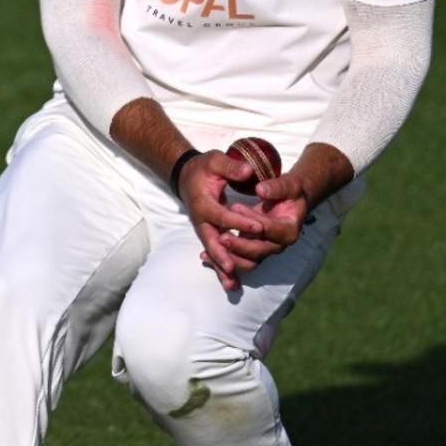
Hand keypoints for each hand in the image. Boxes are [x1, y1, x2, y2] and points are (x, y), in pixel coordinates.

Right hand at [178, 151, 282, 291]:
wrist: (187, 176)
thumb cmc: (203, 168)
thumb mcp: (215, 160)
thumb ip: (231, 167)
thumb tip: (248, 171)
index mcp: (204, 204)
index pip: (223, 216)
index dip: (240, 222)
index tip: (258, 227)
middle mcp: (201, 221)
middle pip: (212, 241)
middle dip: (224, 254)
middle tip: (234, 267)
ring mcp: (204, 231)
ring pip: (213, 253)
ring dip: (222, 269)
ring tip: (233, 284)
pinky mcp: (208, 236)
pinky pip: (215, 255)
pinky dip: (221, 270)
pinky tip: (232, 284)